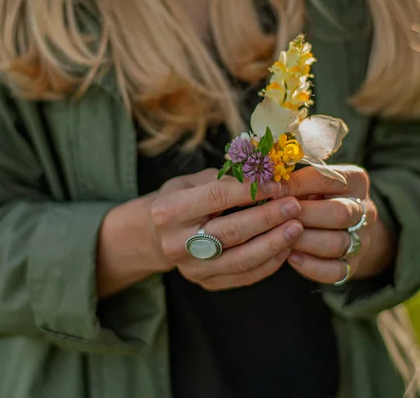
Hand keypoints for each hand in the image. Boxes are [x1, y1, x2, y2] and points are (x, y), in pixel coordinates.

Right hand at [152, 169, 303, 290]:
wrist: (160, 234)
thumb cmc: (184, 197)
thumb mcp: (196, 180)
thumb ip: (227, 179)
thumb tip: (267, 173)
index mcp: (169, 210)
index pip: (217, 197)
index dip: (250, 191)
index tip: (277, 185)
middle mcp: (176, 243)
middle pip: (230, 232)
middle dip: (267, 218)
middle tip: (294, 206)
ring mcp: (191, 268)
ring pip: (240, 259)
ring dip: (273, 243)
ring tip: (296, 227)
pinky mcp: (206, 283)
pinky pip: (243, 276)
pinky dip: (268, 263)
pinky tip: (285, 247)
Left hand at [271, 165, 394, 284]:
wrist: (342, 226)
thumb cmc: (317, 196)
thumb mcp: (310, 181)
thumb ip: (294, 182)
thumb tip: (266, 186)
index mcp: (355, 180)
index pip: (327, 179)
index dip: (297, 184)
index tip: (273, 190)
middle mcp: (364, 210)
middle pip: (340, 213)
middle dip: (304, 215)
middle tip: (279, 216)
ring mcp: (362, 240)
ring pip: (337, 243)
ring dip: (304, 241)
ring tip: (281, 237)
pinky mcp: (353, 265)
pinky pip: (336, 271)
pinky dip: (311, 266)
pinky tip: (291, 257)